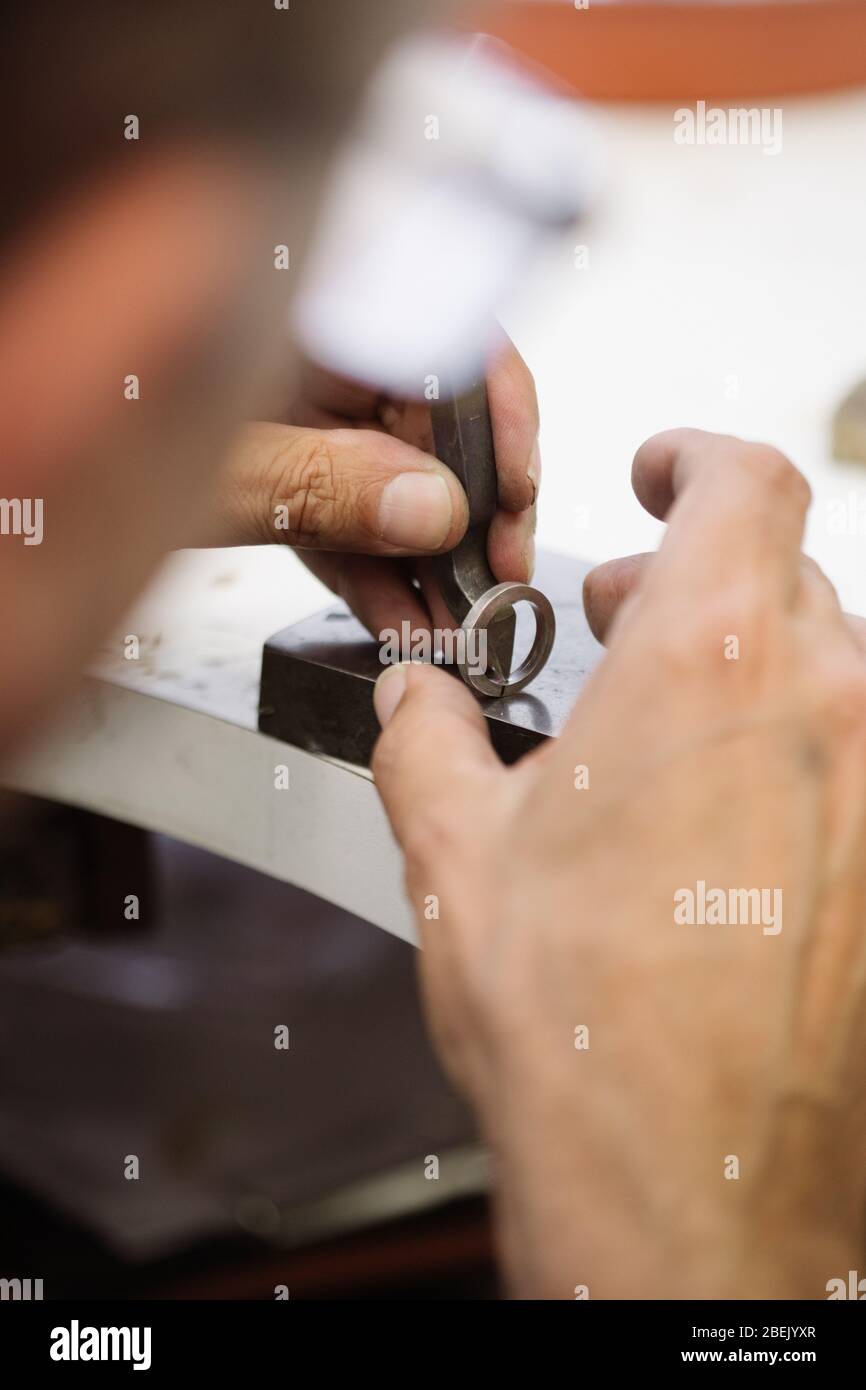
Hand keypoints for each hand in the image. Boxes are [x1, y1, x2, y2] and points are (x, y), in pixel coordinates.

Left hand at [205, 336, 538, 638]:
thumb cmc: (84, 457)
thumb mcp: (210, 470)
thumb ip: (320, 482)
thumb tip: (437, 509)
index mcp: (298, 315)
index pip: (438, 327)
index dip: (500, 407)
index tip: (518, 488)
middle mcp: (312, 358)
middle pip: (439, 416)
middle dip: (475, 508)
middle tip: (496, 582)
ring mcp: (300, 416)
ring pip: (402, 480)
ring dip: (433, 560)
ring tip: (454, 624)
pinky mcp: (287, 473)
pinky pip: (351, 517)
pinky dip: (377, 573)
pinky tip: (403, 621)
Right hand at [371, 428, 865, 1299]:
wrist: (680, 1182)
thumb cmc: (583, 1024)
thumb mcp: (456, 849)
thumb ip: (427, 740)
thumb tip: (417, 705)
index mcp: (714, 662)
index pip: (747, 484)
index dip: (698, 459)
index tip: (661, 474)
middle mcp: (827, 709)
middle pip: (783, 577)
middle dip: (694, 580)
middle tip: (622, 617)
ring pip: (826, 672)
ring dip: (745, 667)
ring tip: (664, 722)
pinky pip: (851, 767)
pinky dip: (789, 756)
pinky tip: (715, 822)